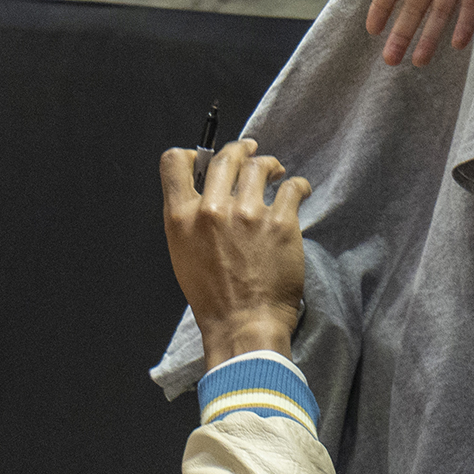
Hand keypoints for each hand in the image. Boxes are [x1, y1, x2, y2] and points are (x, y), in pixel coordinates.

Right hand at [159, 136, 311, 367]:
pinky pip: (292, 186)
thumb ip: (190, 220)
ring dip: (270, 165)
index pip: (174, 164)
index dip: (190, 154)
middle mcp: (212, 210)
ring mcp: (247, 214)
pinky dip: (298, 186)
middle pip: (225, 157)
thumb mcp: (184, 255)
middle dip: (240, 149)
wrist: (243, 325)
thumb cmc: (214, 298)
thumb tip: (206, 194)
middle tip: (251, 150)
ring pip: (260, 166)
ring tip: (276, 172)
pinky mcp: (280, 222)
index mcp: (181, 219)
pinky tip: (298, 191)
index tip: (204, 155)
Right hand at [350, 0, 473, 65]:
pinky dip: (465, 23)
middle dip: (401, 32)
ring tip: (417, 62)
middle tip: (389, 60)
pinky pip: (472, 3)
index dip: (382, 5)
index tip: (371, 29)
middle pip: (413, 5)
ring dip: (429, 36)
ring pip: (440, 11)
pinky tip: (456, 44)